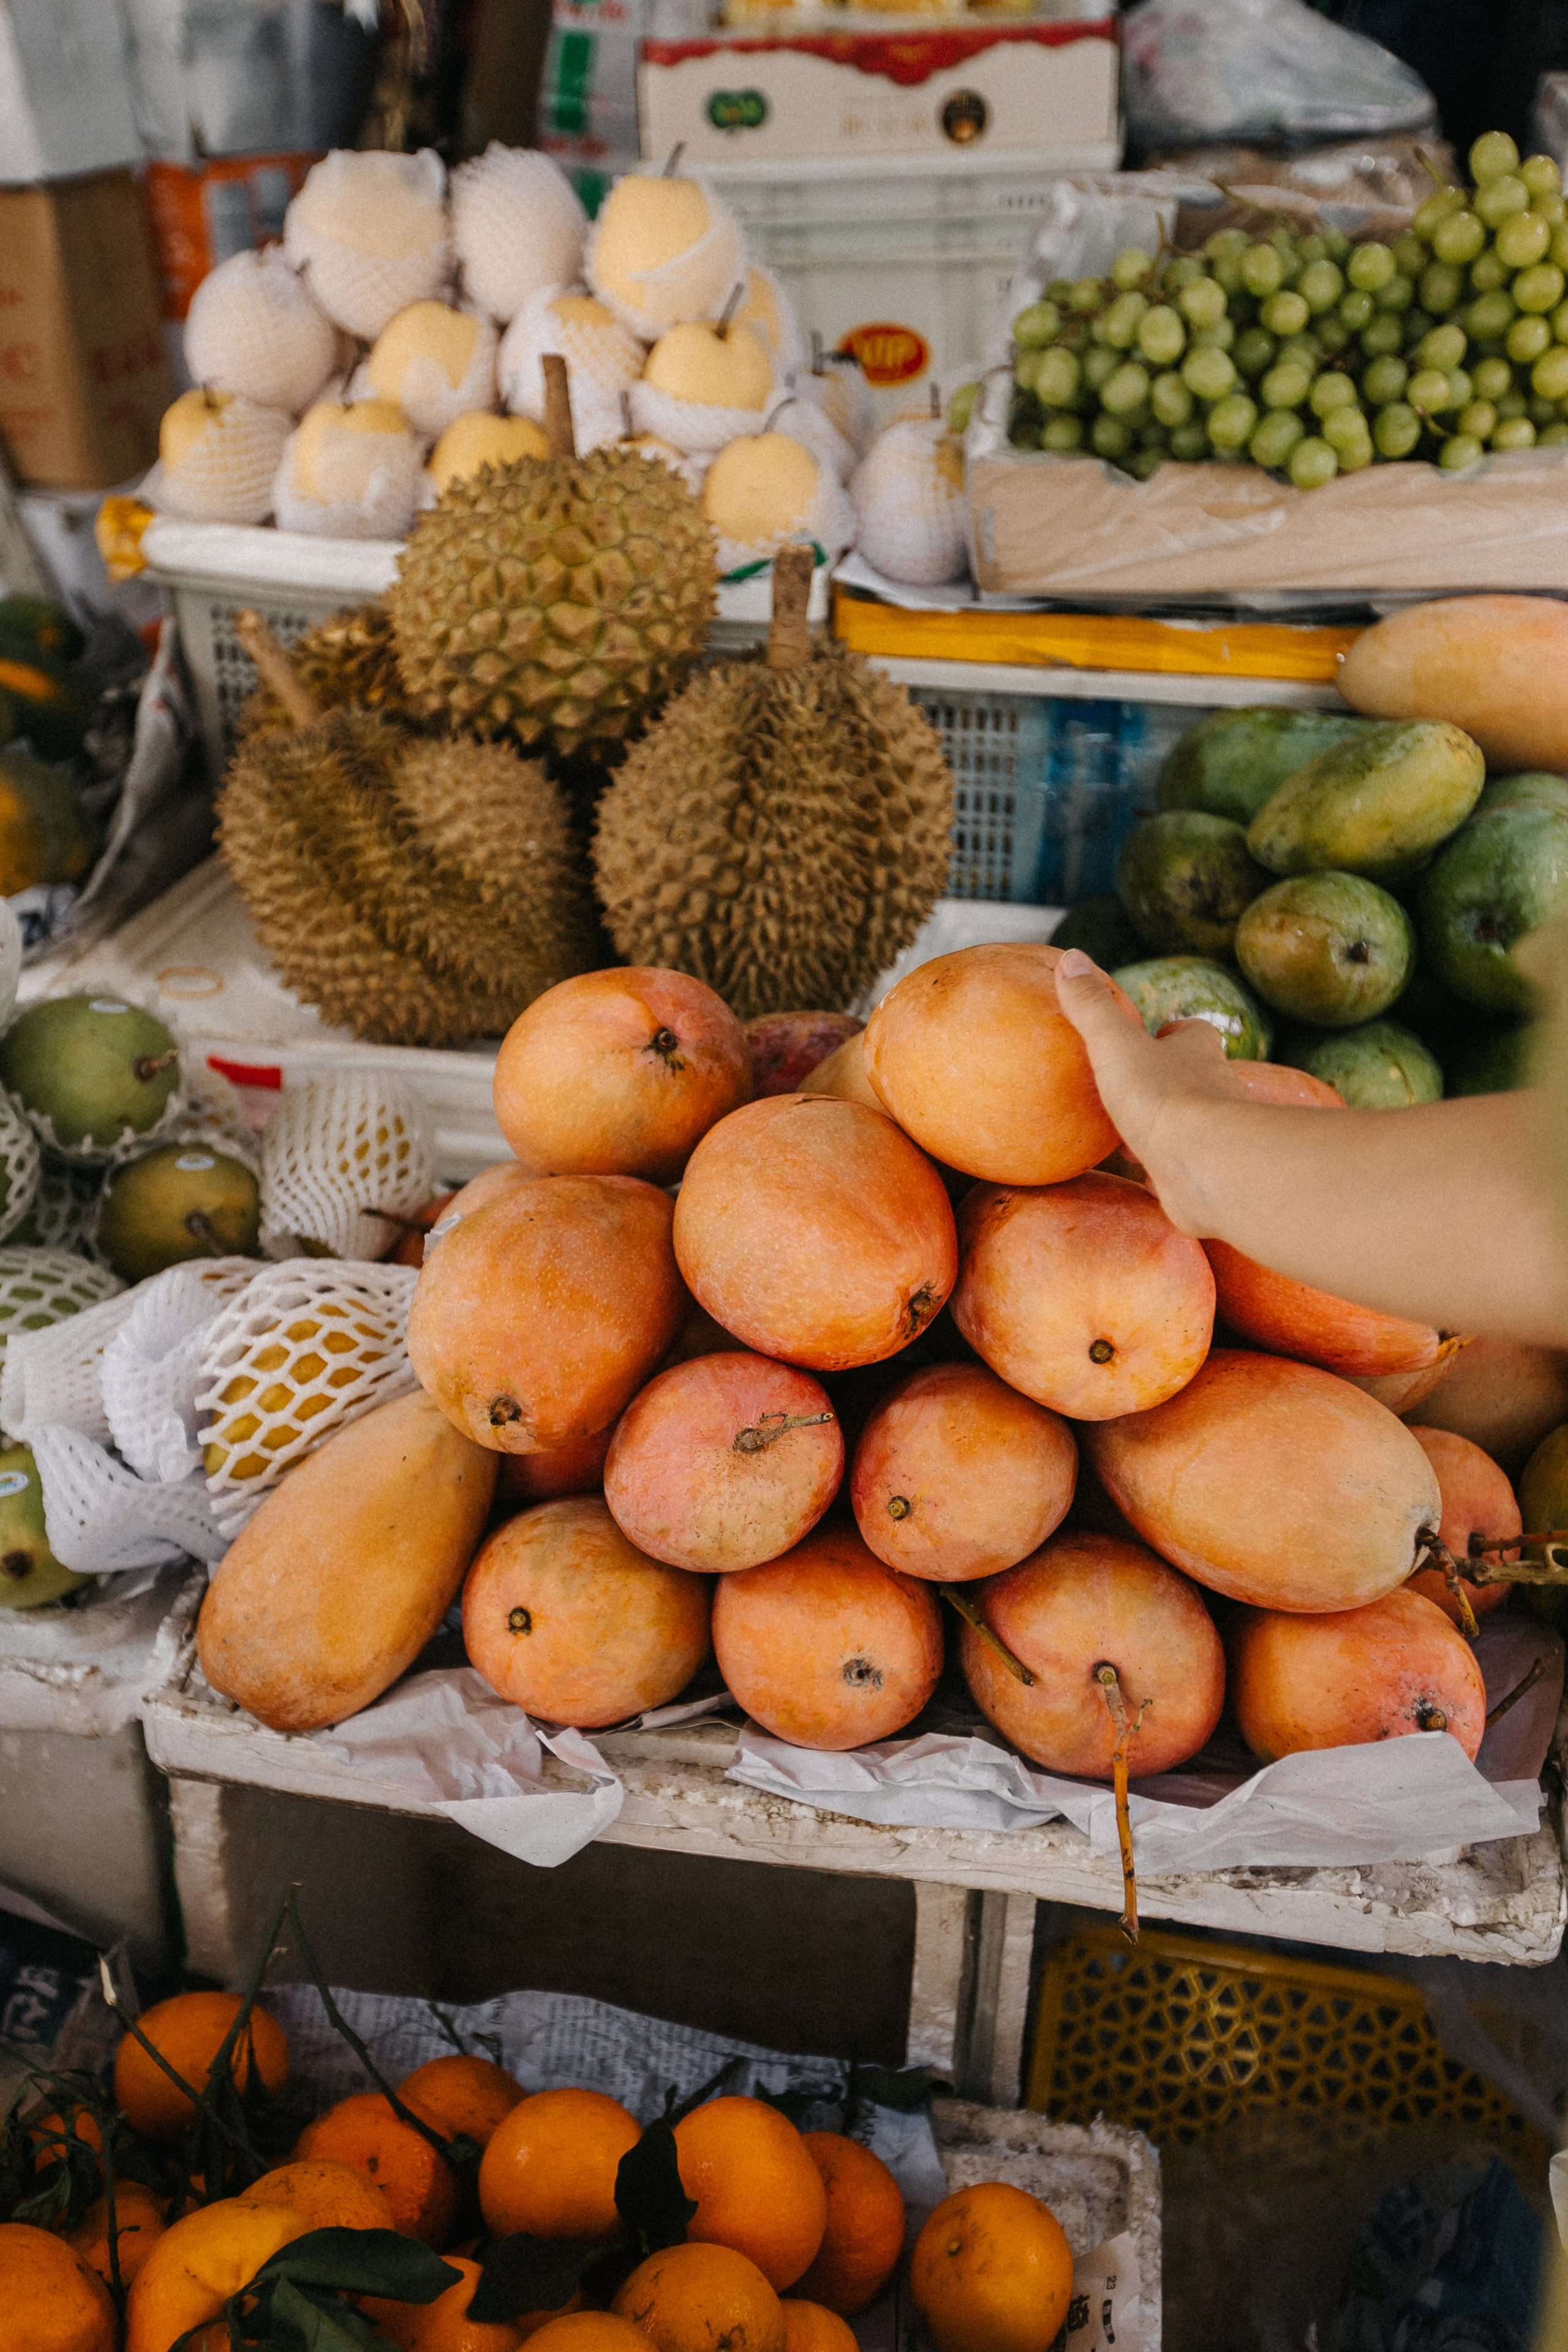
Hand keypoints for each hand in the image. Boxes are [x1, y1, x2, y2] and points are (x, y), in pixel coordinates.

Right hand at [1055, 947, 1253, 1232]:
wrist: (1210, 1168)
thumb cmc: (1165, 1099)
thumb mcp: (1116, 1045)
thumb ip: (1092, 1006)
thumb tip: (1070, 957)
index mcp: (1197, 1053)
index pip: (1191, 1033)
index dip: (1174, 1033)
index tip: (1154, 1037)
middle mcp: (1215, 1090)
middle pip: (1196, 1077)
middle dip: (1172, 1081)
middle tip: (1138, 1089)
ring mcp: (1216, 1136)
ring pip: (1194, 1126)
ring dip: (1170, 1128)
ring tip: (1135, 1137)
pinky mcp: (1210, 1176)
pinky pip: (1186, 1169)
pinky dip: (1169, 1170)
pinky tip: (1147, 1178)